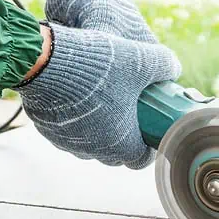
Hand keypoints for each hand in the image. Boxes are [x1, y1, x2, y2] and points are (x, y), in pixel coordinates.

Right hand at [15, 0, 179, 168]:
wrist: (44, 61)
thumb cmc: (97, 66)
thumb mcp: (141, 59)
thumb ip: (165, 64)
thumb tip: (173, 68)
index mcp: (121, 145)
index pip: (141, 159)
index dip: (147, 145)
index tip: (149, 127)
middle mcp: (94, 151)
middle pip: (116, 153)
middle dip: (125, 135)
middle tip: (129, 110)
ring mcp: (68, 143)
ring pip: (90, 143)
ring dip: (98, 128)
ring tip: (103, 99)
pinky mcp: (48, 131)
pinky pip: (68, 131)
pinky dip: (76, 119)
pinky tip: (78, 96)